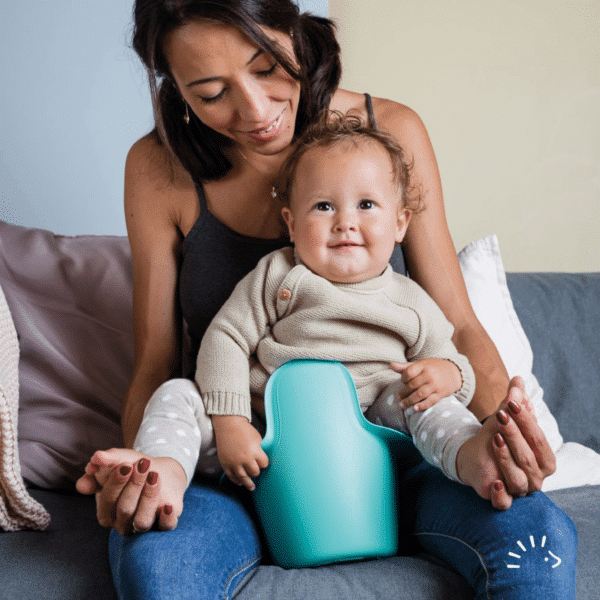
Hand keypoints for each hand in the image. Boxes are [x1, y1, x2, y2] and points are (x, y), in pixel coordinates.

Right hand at [76, 448, 186, 534]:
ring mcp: (143, 524)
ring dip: (148, 496)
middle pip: (124, 510)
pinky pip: (165, 527)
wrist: (159, 469)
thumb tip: (94, 461)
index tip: (126, 464)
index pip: (107, 501)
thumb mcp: (118, 461)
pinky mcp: (164, 523)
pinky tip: (168, 506)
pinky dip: (167, 519)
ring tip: (154, 475)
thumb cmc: (133, 468)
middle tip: (142, 465)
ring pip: (142, 521)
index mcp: (106, 511)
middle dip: (134, 485)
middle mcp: (123, 523)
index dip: (116, 483)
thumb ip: (103, 463)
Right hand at [212, 416, 268, 490]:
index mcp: (254, 451)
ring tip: (252, 487)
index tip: (263, 463)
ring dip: (248, 483)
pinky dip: (236, 481)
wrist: (228, 425)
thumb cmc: (245, 430)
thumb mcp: (258, 439)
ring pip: (243, 478)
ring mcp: (234, 462)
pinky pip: (232, 477)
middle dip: (256, 471)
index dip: (264, 463)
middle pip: (254, 472)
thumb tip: (264, 463)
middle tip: (256, 471)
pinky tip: (240, 483)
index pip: (264, 464)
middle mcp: (244, 458)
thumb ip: (261, 451)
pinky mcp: (225, 464)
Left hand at [391, 358, 461, 411]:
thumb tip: (391, 365)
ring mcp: (435, 385)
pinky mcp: (440, 393)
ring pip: (419, 394)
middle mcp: (429, 375)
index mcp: (423, 366)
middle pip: (412, 385)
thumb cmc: (433, 367)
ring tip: (402, 405)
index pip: (408, 373)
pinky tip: (415, 408)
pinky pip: (430, 401)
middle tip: (399, 397)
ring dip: (409, 401)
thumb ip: (405, 367)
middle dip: (404, 392)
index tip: (403, 382)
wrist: (454, 371)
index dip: (403, 378)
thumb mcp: (420, 364)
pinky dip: (422, 405)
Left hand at [489, 376, 555, 493]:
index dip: (525, 420)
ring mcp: (519, 491)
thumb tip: (518, 379)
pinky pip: (504, 503)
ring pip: (517, 478)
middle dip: (515, 434)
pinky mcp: (501, 500)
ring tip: (495, 438)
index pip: (538, 438)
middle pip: (528, 457)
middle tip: (500, 413)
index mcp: (544, 459)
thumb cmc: (498, 438)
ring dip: (506, 457)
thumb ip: (513, 402)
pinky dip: (500, 494)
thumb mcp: (505, 420)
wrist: (475, 459)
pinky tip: (494, 482)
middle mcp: (536, 478)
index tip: (510, 402)